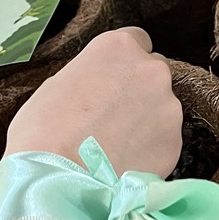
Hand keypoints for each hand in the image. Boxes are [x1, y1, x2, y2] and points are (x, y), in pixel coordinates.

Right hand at [5, 29, 181, 178]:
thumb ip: (92, 76)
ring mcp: (168, 106)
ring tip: (116, 145)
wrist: (57, 179)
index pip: (137, 41)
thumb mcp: (58, 84)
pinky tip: (125, 161)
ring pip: (162, 109)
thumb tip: (99, 87)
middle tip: (114, 117)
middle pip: (154, 73)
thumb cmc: (44, 131)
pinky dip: (151, 149)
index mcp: (119, 47)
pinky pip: (165, 140)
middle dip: (139, 91)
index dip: (123, 64)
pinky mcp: (175, 141)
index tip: (113, 81)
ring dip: (146, 121)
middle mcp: (151, 70)